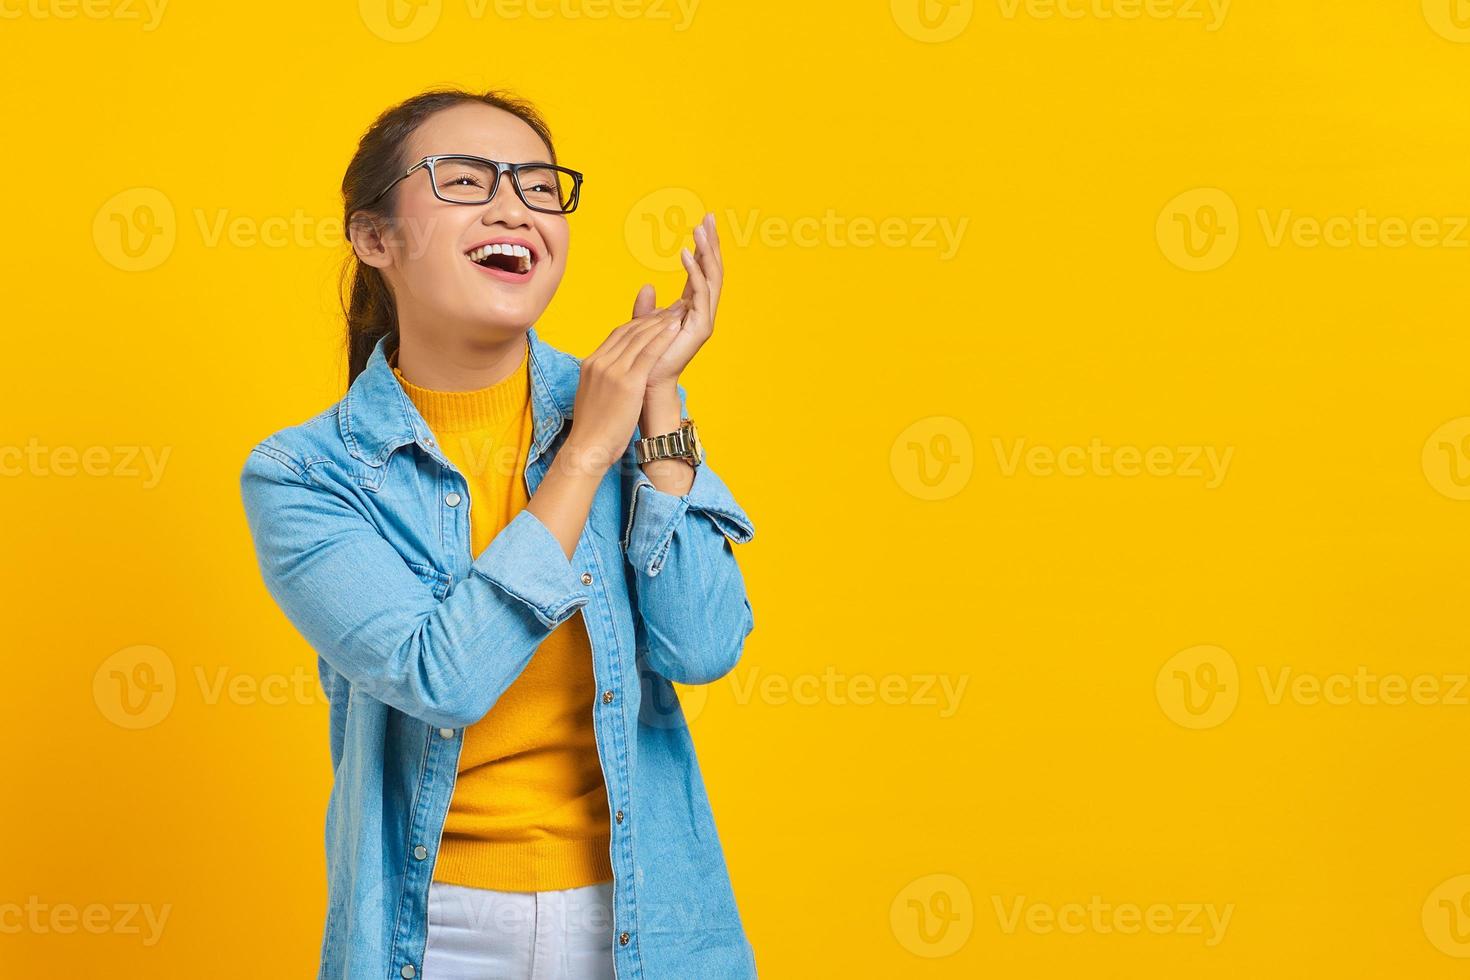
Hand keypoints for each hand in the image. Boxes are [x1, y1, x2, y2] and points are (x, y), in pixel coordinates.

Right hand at [561, 300, 687, 477]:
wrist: (587, 448)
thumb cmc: (592, 430)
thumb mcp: (592, 396)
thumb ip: (601, 380)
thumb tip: (611, 378)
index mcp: (591, 363)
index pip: (617, 335)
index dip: (639, 322)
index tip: (656, 315)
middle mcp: (600, 361)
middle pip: (630, 331)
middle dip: (654, 316)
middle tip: (673, 306)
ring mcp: (613, 371)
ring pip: (641, 338)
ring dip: (663, 321)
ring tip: (680, 310)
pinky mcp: (627, 382)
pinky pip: (649, 353)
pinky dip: (663, 337)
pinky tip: (676, 327)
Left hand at [631, 211, 723, 394]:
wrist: (645, 385)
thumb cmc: (644, 358)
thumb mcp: (644, 324)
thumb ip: (647, 307)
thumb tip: (647, 286)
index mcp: (691, 309)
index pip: (702, 271)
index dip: (704, 247)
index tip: (703, 221)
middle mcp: (702, 312)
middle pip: (712, 270)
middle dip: (712, 243)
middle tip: (710, 217)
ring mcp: (704, 319)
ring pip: (711, 278)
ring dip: (706, 252)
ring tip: (700, 229)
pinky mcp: (701, 327)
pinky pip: (700, 293)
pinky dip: (695, 272)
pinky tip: (686, 254)